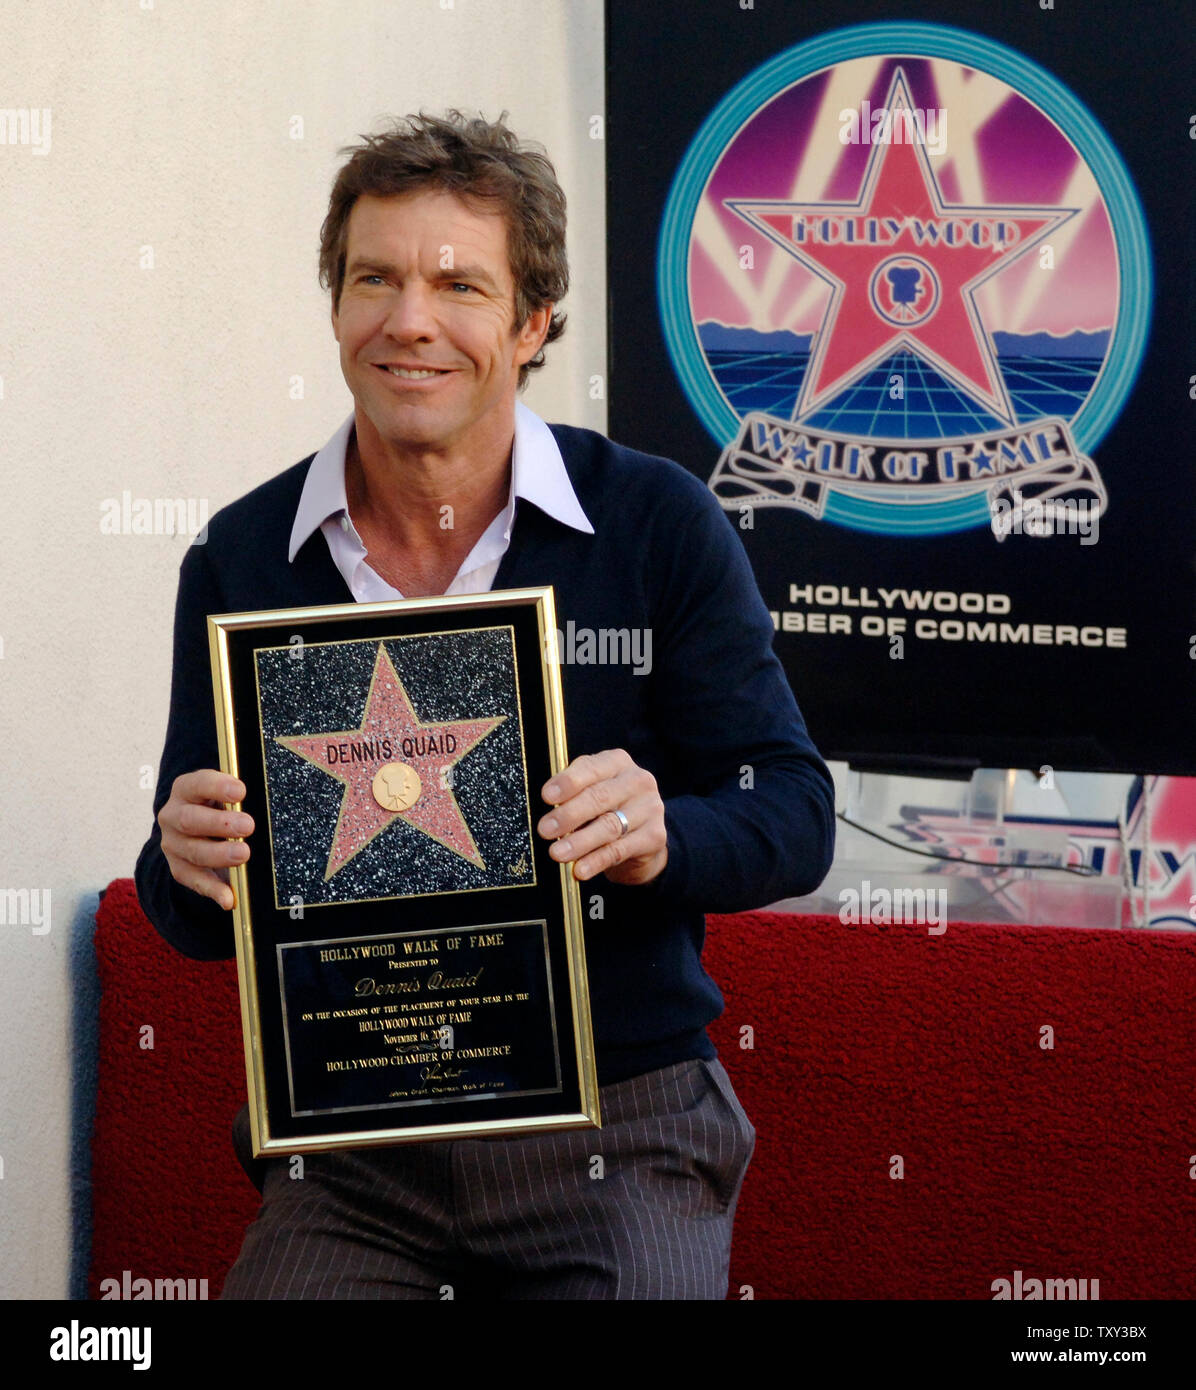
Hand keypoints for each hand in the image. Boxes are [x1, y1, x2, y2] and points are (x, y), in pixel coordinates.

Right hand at [158, 769, 254, 910]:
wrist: (200, 828)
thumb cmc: (222, 805)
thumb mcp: (227, 794)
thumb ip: (239, 797)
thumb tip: (271, 800)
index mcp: (186, 789)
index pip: (198, 784)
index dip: (217, 786)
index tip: (241, 791)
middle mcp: (173, 815)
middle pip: (190, 819)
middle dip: (220, 824)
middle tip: (248, 826)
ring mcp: (173, 843)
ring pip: (193, 851)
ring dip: (219, 855)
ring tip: (243, 855)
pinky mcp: (179, 867)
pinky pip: (195, 881)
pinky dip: (213, 890)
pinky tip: (229, 898)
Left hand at [537, 749, 666, 885]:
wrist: (642, 838)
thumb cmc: (606, 809)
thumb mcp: (591, 792)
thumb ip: (572, 794)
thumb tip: (546, 812)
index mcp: (617, 762)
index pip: (591, 768)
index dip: (568, 782)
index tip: (547, 797)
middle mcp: (638, 780)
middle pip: (599, 797)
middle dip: (569, 815)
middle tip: (545, 830)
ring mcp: (650, 808)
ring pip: (609, 826)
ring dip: (579, 842)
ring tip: (557, 853)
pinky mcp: (655, 836)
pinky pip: (619, 850)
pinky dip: (596, 861)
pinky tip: (579, 870)